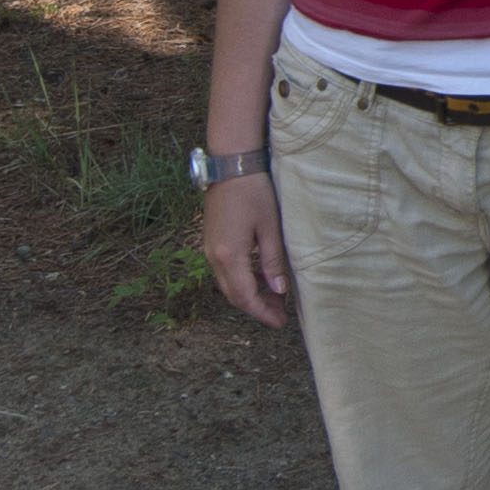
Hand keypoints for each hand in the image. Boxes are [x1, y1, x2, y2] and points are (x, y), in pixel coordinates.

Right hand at [203, 175, 292, 329]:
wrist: (231, 166)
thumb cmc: (254, 193)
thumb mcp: (270, 228)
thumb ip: (273, 261)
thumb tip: (279, 290)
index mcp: (229, 255)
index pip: (244, 296)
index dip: (262, 312)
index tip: (279, 323)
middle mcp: (213, 256)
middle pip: (233, 294)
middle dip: (256, 307)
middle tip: (280, 314)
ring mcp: (209, 248)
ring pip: (228, 283)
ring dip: (250, 293)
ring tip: (275, 296)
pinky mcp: (211, 240)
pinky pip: (225, 269)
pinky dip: (242, 279)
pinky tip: (260, 276)